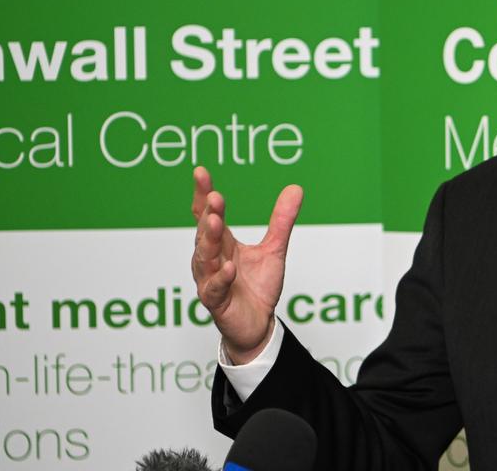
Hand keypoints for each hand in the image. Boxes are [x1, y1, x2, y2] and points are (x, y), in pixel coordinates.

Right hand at [191, 166, 303, 363]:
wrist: (258, 324)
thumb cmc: (258, 286)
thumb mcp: (274, 249)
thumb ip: (281, 221)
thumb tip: (296, 187)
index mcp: (222, 243)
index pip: (207, 214)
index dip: (202, 193)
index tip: (201, 171)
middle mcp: (211, 259)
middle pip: (205, 233)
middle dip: (209, 214)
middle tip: (214, 197)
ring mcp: (210, 280)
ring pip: (204, 258)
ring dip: (209, 240)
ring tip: (215, 222)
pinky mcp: (216, 302)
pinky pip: (214, 289)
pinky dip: (220, 277)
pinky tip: (229, 267)